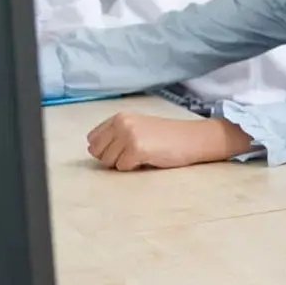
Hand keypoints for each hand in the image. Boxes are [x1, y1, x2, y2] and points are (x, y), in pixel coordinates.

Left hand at [86, 113, 250, 170]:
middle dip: (111, 158)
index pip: (92, 138)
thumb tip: (94, 150)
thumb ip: (116, 134)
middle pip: (97, 152)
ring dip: (122, 163)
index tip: (121, 150)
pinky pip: (122, 167)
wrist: (192, 138)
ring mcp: (128, 135)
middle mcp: (121, 123)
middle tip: (133, 154)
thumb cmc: (167, 137)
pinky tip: (148, 159)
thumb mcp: (138, 127)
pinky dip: (133, 168)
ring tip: (142, 155)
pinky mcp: (136, 149)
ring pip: (108, 161)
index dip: (105, 149)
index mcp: (120, 117)